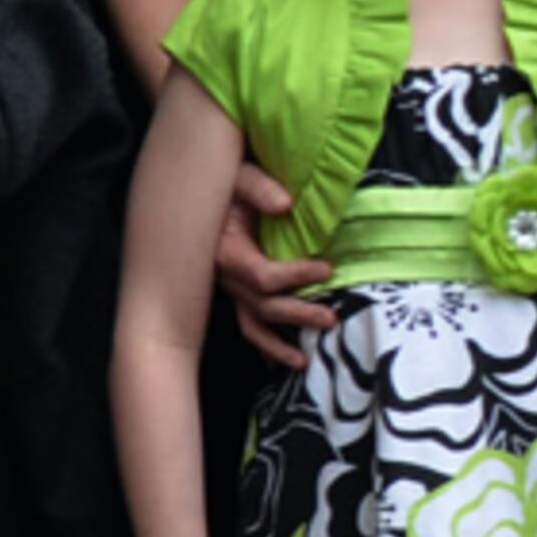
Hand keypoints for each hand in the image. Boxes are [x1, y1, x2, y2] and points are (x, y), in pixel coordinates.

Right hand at [217, 163, 337, 368]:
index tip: (327, 269)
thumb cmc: (226, 182)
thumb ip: (258, 187)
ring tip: (304, 360)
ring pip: (253, 323)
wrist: (207, 190)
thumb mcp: (238, 176)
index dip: (294, 276)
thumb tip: (286, 204)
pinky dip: (267, 345)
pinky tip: (289, 360)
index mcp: (225, 250)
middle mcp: (225, 275)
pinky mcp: (238, 292)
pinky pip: (250, 324)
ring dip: (278, 344)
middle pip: (261, 305)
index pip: (261, 275)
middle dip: (296, 314)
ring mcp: (231, 288)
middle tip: (330, 317)